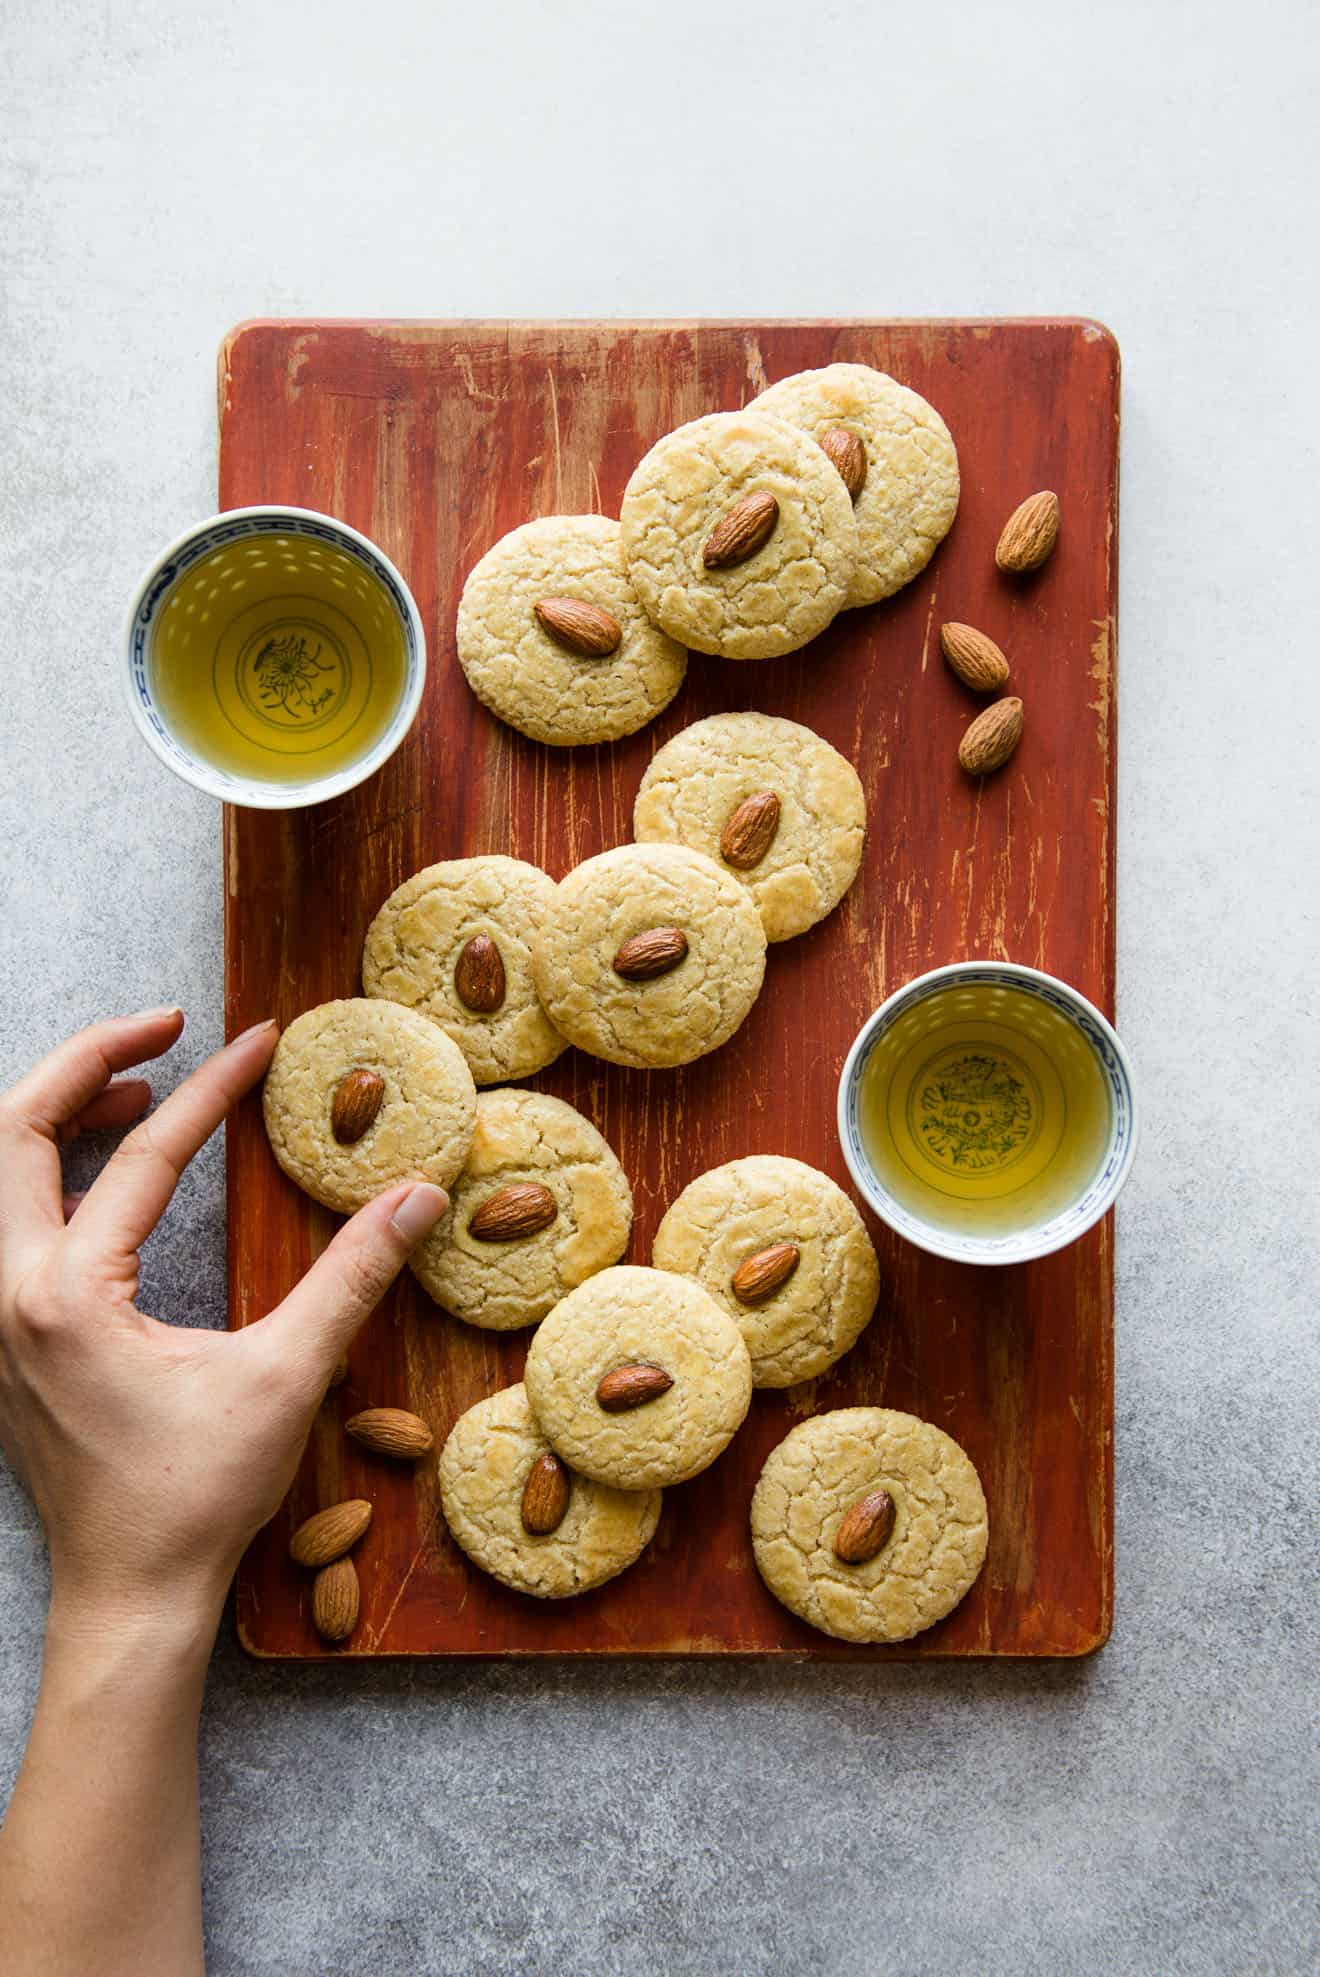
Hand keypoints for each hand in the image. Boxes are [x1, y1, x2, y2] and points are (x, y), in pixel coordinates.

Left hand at [0, 1007, 447, 1639]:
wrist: (128, 1596)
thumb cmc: (195, 1496)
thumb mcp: (285, 1377)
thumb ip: (351, 1276)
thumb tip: (417, 1196)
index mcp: (66, 1297)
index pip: (138, 1158)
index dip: (210, 1089)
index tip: (261, 1040)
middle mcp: (9, 1295)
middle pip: (12, 1133)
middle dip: (89, 1063)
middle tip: (166, 1028)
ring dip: (63, 1115)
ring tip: (144, 1091)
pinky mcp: (7, 1342)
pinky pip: (10, 1223)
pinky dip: (53, 1174)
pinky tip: (113, 1178)